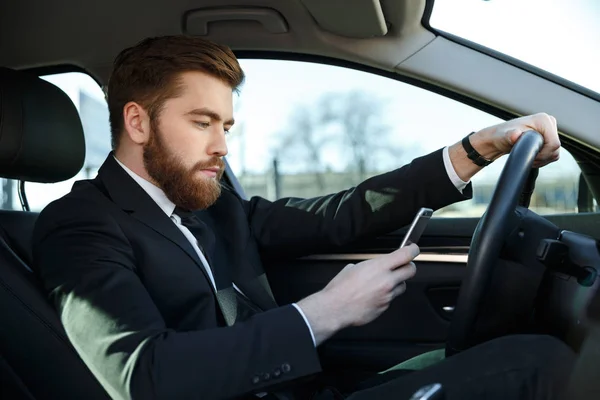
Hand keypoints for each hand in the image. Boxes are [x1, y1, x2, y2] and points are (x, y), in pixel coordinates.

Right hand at [297, 244, 418, 344]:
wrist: (335, 308)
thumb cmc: (340, 288)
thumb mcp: (353, 267)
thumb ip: (370, 266)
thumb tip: (375, 267)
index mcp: (379, 267)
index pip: (406, 255)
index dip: (412, 249)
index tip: (412, 248)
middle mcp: (387, 281)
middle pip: (411, 270)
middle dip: (408, 266)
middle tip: (402, 266)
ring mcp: (387, 295)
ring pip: (402, 286)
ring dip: (396, 283)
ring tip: (381, 283)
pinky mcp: (385, 307)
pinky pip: (391, 299)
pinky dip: (385, 296)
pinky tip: (373, 295)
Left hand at [472, 112, 560, 167]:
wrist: (501, 139)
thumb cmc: (502, 136)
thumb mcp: (505, 136)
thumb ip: (511, 136)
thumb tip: (515, 135)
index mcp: (544, 120)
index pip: (554, 144)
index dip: (543, 154)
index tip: (529, 154)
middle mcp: (550, 122)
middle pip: (555, 150)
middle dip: (542, 157)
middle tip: (526, 155)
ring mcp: (551, 130)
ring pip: (554, 153)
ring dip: (542, 159)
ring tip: (527, 155)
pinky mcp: (549, 137)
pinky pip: (552, 154)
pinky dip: (543, 159)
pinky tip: (531, 156)